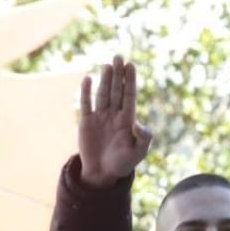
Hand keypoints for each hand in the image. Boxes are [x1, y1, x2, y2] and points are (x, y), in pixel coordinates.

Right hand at [77, 55, 152, 187]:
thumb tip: (139, 125)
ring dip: (104, 80)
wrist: (102, 174)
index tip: (130, 65)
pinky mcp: (86, 122)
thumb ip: (143, 138)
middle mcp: (114, 115)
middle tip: (118, 57)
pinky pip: (86, 104)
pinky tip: (88, 79)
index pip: (129, 95)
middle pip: (116, 90)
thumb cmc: (123, 164)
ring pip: (102, 94)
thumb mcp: (137, 153)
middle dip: (117, 75)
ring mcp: (100, 117)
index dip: (129, 80)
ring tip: (107, 65)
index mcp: (127, 120)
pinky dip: (86, 92)